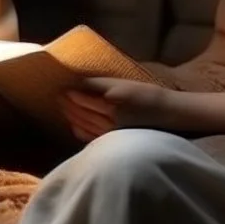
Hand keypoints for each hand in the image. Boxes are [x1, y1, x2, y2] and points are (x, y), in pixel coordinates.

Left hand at [60, 78, 174, 141]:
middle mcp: (110, 118)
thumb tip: (78, 83)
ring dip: (71, 115)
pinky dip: (79, 129)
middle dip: (66, 104)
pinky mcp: (115, 140)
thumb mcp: (123, 83)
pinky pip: (91, 136)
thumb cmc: (145, 94)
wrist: (167, 114)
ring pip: (84, 123)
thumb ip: (100, 84)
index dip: (69, 93)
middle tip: (57, 97)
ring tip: (62, 107)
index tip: (60, 88)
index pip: (82, 97)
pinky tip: (74, 124)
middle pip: (80, 111)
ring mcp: (112, 131)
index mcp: (112, 101)